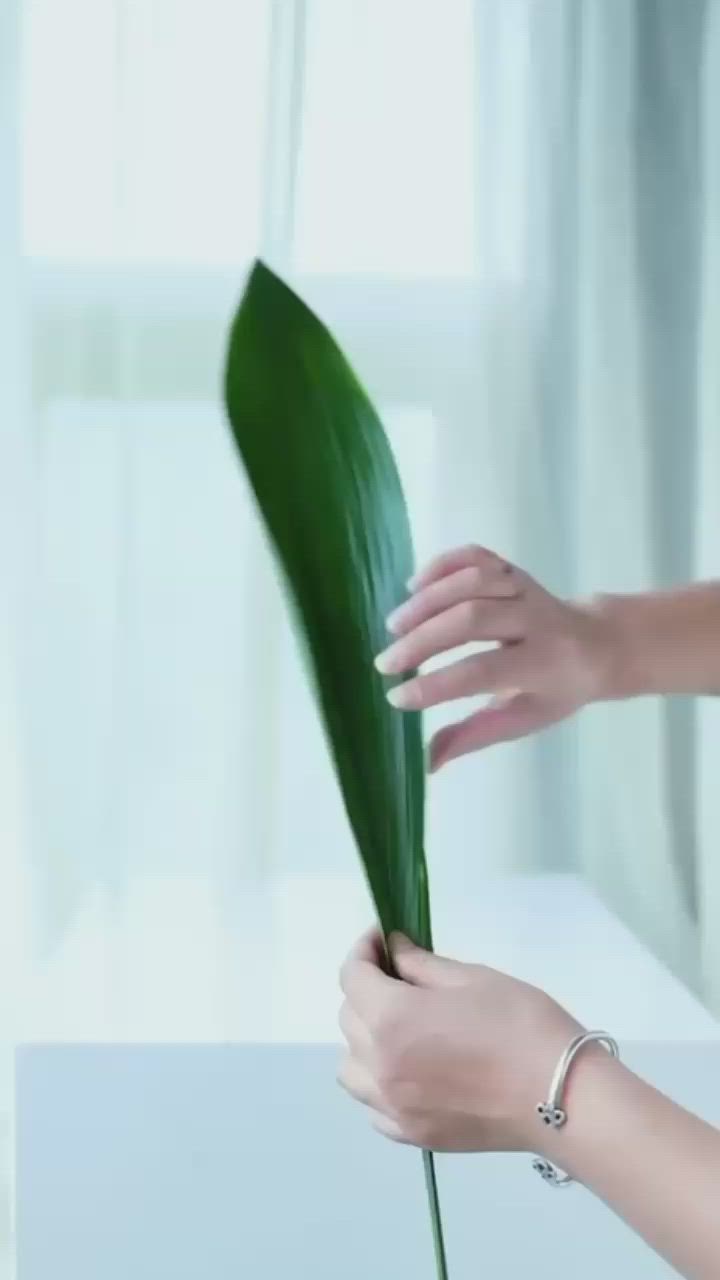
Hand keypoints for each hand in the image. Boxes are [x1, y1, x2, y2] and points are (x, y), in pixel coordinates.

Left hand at [337, 930, 580, 1153]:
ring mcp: (392, 1106)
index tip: (382, 938)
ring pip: (350, 1066)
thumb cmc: (520, 1024)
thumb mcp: (471, 978)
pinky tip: (407, 1070)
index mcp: (392, 1018)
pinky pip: (371, 1106)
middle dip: (367, 989)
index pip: (353, 976)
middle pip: (349, 1018)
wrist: (562, 1096)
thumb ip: (420, 964)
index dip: (364, 949)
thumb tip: (394, 951)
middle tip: (401, 977)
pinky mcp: (411, 1135)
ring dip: (364, 1040)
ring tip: (400, 1028)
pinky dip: (377, 1083)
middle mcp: (379, 1065)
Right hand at [374, 544, 614, 769]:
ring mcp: (526, 588)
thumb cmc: (557, 690)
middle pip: (473, 618)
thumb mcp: (523, 719)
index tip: (397, 697)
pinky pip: (476, 556)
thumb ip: (474, 735)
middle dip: (423, 640)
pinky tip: (414, 585)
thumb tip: (427, 763)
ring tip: (395, 626)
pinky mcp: (514, 568)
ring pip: (473, 580)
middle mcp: (538, 619)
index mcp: (544, 664)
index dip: (436, 684)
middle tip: (386, 663)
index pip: (482, 671)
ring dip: (427, 601)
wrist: (600, 644)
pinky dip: (442, 565)